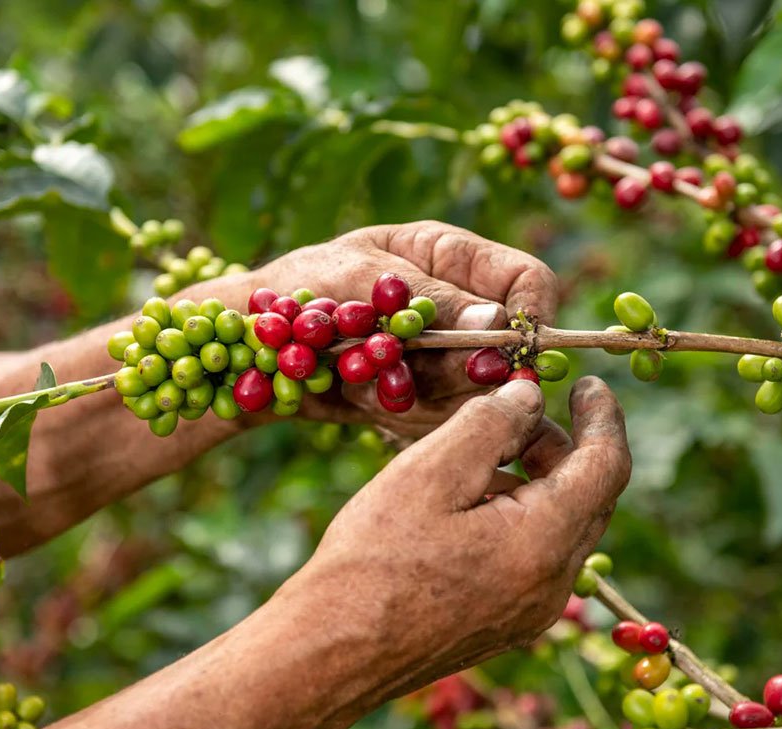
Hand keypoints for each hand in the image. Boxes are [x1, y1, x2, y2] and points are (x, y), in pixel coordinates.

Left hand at [254, 220, 558, 436]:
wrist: (250, 347)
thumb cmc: (299, 289)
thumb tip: (498, 322)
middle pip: (509, 345)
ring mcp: (443, 356)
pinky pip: (443, 418)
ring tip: (364, 373)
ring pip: (478, 389)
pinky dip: (404, 413)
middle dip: (470, 368)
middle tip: (416, 372)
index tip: (512, 351)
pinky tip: (360, 395)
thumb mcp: (359, 277)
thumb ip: (430, 299)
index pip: (527, 280)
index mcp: (452, 256)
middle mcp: (459, 307)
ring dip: (428, 393)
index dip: (531, 315)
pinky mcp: (423, 397)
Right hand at [290, 376, 630, 697]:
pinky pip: (536, 556)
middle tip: (514, 412)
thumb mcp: (430, 471)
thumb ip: (491, 422)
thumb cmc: (373, 559)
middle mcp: (552, 585)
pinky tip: (465, 505)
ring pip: (561, 526)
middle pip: (588, 496)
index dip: (602, 417)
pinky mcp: (506, 624)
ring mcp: (531, 612)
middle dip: (561, 446)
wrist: (332, 652)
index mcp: (544, 543)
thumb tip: (531, 397)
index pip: (607, 466)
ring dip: (536, 480)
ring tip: (476, 456)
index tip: (586, 383)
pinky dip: (519, 515)